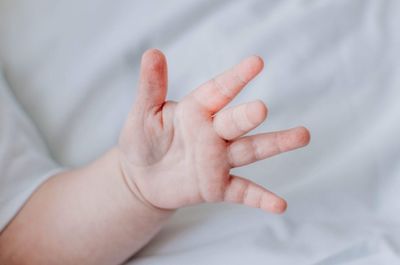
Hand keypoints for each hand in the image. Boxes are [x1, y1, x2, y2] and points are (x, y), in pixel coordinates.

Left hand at [118, 49, 309, 213]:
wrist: (141, 177)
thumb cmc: (143, 139)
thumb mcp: (143, 112)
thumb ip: (151, 86)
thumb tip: (152, 53)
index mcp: (197, 110)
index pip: (219, 90)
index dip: (236, 78)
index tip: (256, 62)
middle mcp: (213, 133)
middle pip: (236, 122)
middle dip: (247, 116)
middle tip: (260, 109)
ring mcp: (219, 160)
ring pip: (250, 150)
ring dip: (276, 144)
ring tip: (303, 135)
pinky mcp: (217, 187)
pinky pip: (243, 192)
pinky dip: (261, 198)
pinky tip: (280, 205)